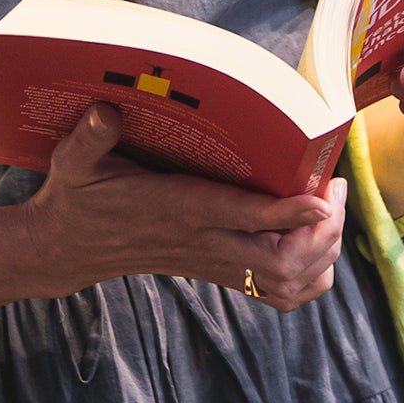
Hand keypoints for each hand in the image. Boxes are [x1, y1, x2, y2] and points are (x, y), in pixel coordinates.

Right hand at [15, 105, 349, 308]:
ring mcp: (215, 263)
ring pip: (289, 280)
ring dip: (322, 253)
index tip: (321, 194)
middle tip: (333, 190)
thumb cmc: (79, 196)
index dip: (289, 211)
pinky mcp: (219, 272)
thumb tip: (106, 109)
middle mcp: (205, 242)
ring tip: (330, 211)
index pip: (244, 217)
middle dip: (323, 231)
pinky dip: (309, 278)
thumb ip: (92, 136)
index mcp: (180, 209)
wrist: (70, 248)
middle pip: (284, 259)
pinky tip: (313, 247)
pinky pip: (279, 293)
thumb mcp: (75, 161)